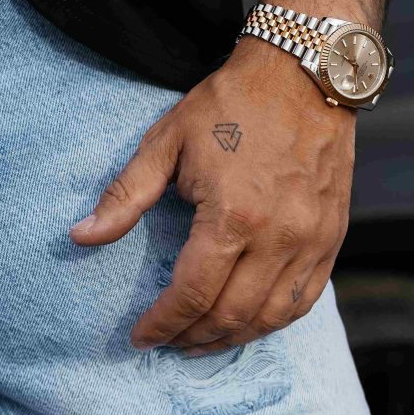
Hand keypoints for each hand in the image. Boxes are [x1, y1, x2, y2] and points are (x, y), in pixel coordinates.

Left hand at [69, 36, 354, 353]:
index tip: (141, 337)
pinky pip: (305, 299)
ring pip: (270, 317)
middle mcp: (278, 237)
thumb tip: (80, 237)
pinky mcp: (333, 237)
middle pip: (230, 315)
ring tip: (199, 341)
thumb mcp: (166, 142)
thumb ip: (124, 196)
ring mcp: (311, 240)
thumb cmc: (230, 104)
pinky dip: (273, 321)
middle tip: (166, 342)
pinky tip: (246, 323)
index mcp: (232, 217)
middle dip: (191, 337)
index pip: (191, 294)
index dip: (162, 323)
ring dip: (231, 339)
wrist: (304, 72)